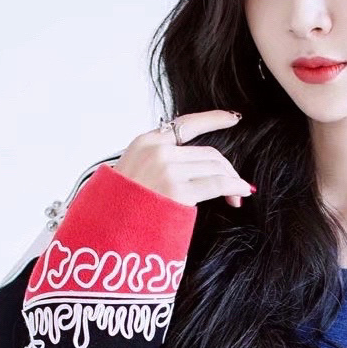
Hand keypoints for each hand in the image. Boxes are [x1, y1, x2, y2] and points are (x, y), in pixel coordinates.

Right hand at [110, 109, 254, 208]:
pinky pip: (218, 184)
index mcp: (146, 142)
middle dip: (227, 168)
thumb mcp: (132, 169)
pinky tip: (241, 193)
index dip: (214, 119)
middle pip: (208, 153)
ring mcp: (167, 170)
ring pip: (215, 167)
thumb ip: (157, 159)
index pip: (186, 123)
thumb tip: (193, 163)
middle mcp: (158, 151)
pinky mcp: (177, 190)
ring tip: (238, 193)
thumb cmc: (121, 205)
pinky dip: (235, 187)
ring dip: (232, 180)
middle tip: (236, 184)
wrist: (105, 228)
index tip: (233, 119)